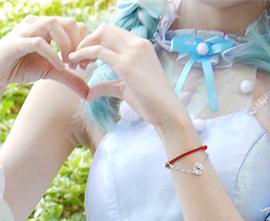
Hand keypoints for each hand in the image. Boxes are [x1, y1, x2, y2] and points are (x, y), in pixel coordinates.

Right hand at [0, 15, 88, 96]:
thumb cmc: (23, 66)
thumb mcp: (51, 72)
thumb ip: (70, 78)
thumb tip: (88, 92)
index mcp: (47, 27)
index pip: (74, 25)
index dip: (84, 43)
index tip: (85, 64)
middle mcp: (38, 23)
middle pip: (68, 22)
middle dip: (79, 44)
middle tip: (80, 65)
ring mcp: (27, 30)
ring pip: (53, 24)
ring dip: (66, 45)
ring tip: (68, 64)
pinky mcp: (18, 42)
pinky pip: (39, 42)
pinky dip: (53, 54)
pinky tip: (59, 67)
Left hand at [69, 24, 184, 127]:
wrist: (167, 113)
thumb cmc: (151, 104)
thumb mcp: (126, 90)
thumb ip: (108, 86)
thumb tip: (90, 92)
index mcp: (141, 46)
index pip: (113, 33)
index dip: (97, 41)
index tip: (87, 58)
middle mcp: (137, 43)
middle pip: (104, 29)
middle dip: (88, 40)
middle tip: (77, 57)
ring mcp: (132, 52)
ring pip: (100, 36)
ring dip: (83, 45)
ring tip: (74, 61)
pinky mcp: (126, 64)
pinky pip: (98, 51)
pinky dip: (84, 54)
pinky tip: (76, 62)